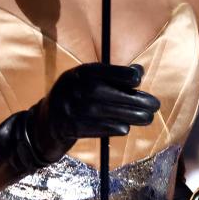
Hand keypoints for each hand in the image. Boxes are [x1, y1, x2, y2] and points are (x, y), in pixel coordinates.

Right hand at [0, 62, 158, 188]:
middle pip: (105, 92)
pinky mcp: (68, 128)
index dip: (120, 74)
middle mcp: (70, 89)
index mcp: (76, 74)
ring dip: (129, 115)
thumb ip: (110, 76)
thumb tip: (139, 71)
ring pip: (103, 112)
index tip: (138, 80)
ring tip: (147, 118)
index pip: (101, 71)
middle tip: (154, 104)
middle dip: (133, 99)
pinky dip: (111, 128)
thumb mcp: (86, 83)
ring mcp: (68, 109)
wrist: (44, 125)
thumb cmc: (74, 100)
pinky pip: (94, 128)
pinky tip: (125, 128)